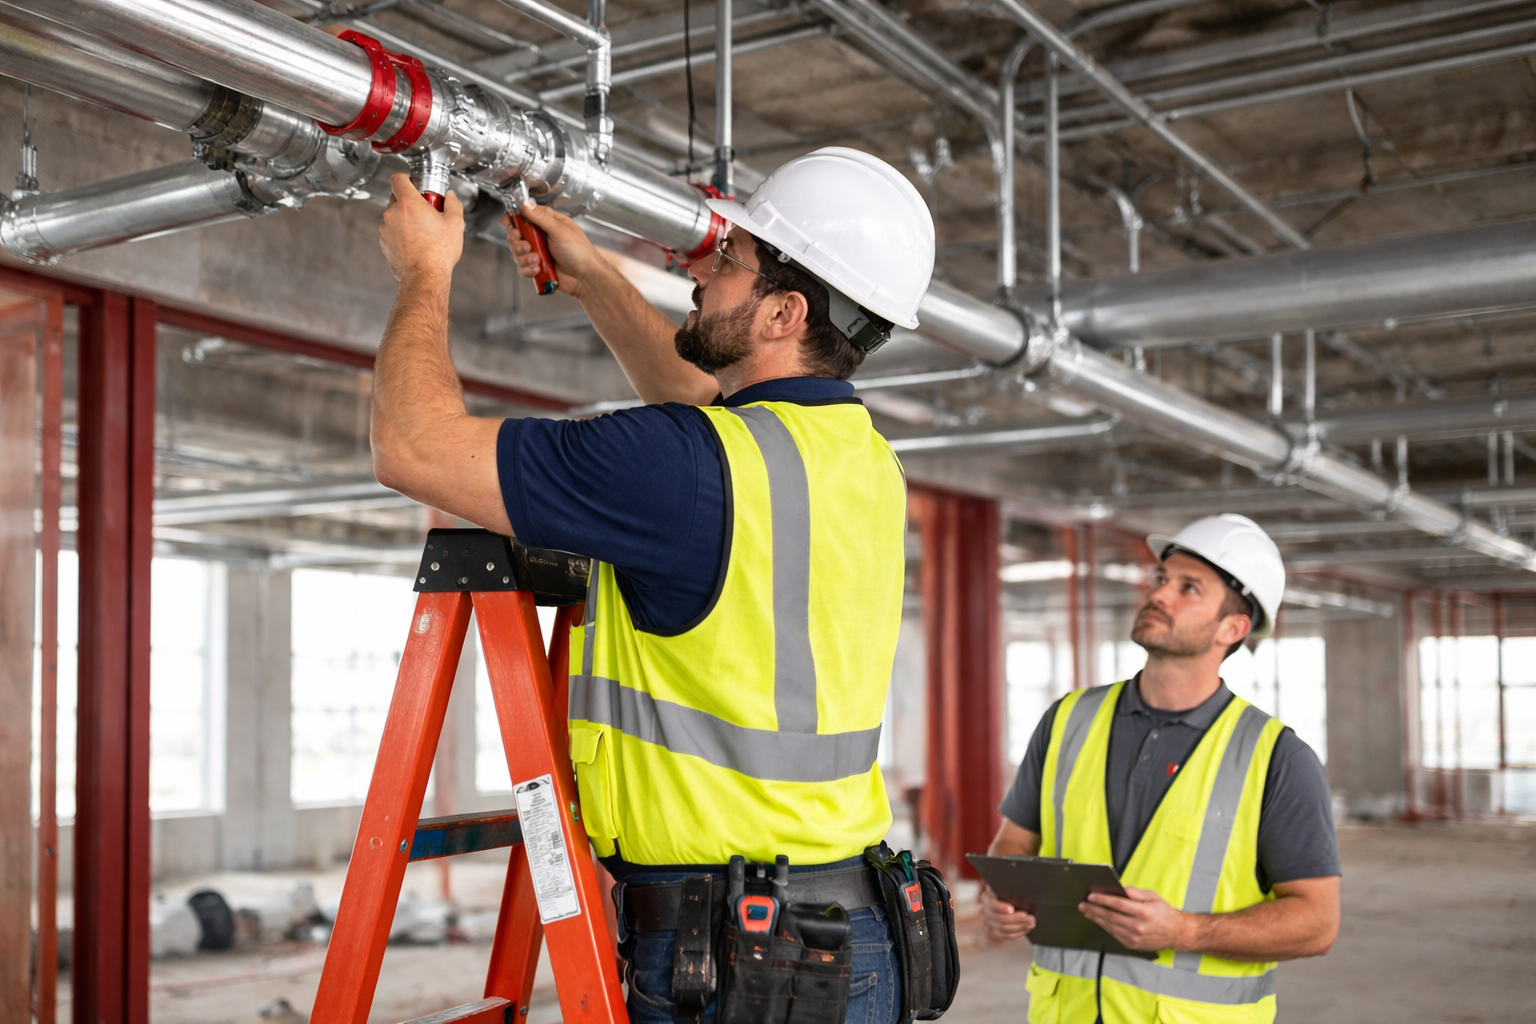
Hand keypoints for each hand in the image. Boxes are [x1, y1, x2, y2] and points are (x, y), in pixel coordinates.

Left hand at [379, 173, 463, 283]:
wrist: (424, 277)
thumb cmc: (438, 253)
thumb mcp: (455, 224)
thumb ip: (452, 204)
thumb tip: (450, 197)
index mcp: (409, 203)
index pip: (398, 178)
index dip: (406, 178)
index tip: (414, 184)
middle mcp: (393, 213)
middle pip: (397, 196)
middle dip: (410, 201)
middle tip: (425, 211)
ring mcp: (385, 228)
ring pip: (393, 214)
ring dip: (404, 218)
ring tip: (421, 231)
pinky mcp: (383, 241)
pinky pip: (391, 230)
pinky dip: (400, 232)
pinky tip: (415, 242)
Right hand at [503, 199, 608, 296]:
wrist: (585, 277)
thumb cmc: (580, 252)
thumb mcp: (560, 230)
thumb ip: (541, 218)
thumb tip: (526, 204)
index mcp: (548, 222)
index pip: (525, 215)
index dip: (513, 218)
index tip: (507, 222)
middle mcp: (541, 236)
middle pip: (516, 235)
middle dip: (517, 241)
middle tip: (526, 245)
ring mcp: (538, 252)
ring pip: (517, 252)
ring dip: (524, 257)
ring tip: (537, 260)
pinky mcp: (537, 267)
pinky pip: (522, 267)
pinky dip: (527, 269)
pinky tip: (538, 269)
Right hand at [981, 885, 1036, 943]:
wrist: (995, 906)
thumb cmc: (1004, 894)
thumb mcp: (1003, 889)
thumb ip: (1008, 889)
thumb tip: (1019, 884)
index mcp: (987, 897)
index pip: (992, 904)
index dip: (1001, 907)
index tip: (1012, 909)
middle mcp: (985, 910)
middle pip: (1000, 919)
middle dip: (1017, 919)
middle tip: (1030, 918)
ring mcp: (987, 923)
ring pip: (1003, 929)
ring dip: (1020, 927)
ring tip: (1031, 923)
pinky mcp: (992, 932)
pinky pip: (1004, 936)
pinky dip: (1017, 933)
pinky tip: (1025, 929)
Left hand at [1080, 886, 1194, 951]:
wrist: (1176, 934)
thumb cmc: (1165, 914)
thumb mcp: (1153, 897)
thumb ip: (1136, 893)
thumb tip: (1121, 889)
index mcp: (1143, 912)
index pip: (1118, 904)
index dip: (1103, 900)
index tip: (1091, 896)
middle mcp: (1137, 926)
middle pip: (1110, 916)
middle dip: (1094, 909)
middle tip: (1082, 904)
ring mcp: (1134, 937)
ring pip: (1110, 926)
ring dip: (1096, 918)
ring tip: (1086, 911)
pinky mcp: (1132, 944)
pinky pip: (1114, 934)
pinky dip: (1105, 927)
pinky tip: (1098, 920)